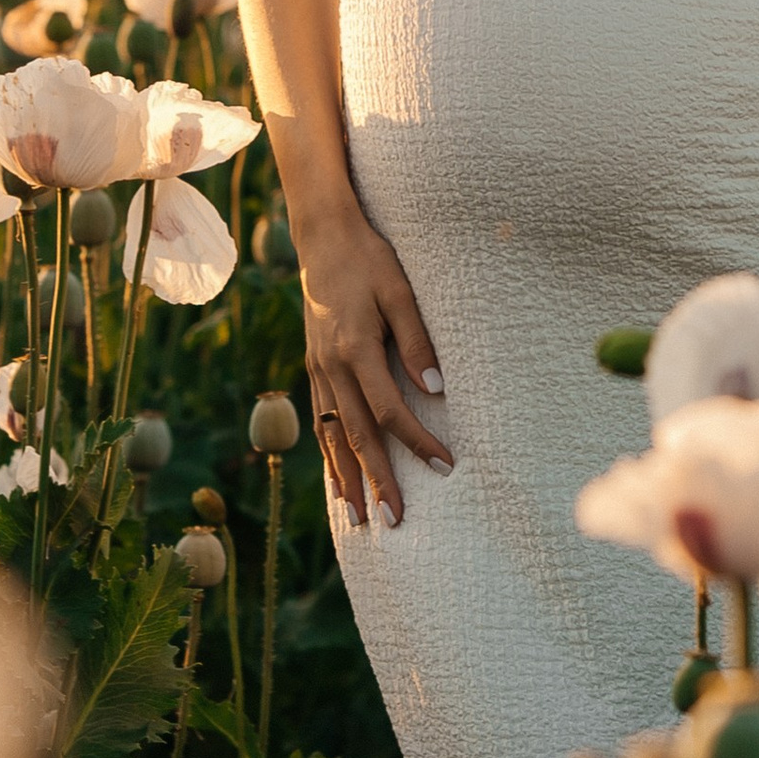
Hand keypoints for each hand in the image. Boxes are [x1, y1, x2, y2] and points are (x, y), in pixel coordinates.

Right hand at [295, 201, 450, 528]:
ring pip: (333, 435)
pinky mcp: (313, 367)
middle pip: (358, 435)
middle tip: (396, 520)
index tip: (445, 466)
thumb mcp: (399, 289)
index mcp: (355, 349)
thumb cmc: (368, 259)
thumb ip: (417, 338)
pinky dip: (329, 454)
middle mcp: (331, 367)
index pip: (390, 410)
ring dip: (348, 478)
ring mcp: (317, 370)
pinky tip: (338, 478)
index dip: (418, 442)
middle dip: (378, 480)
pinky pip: (320, 421)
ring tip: (361, 517)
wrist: (322, 237)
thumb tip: (435, 387)